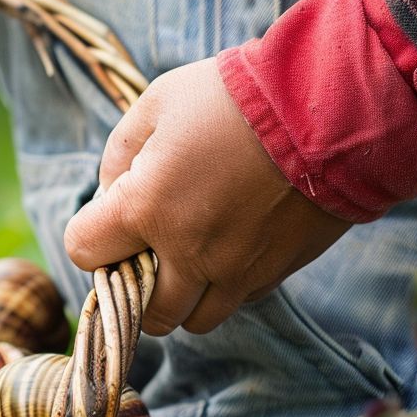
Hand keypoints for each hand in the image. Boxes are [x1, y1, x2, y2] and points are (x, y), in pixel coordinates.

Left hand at [64, 58, 350, 335]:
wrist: (332, 106)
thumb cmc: (236, 96)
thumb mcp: (158, 102)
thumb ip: (119, 155)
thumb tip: (111, 194)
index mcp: (146, 208)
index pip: (83, 253)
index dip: (91, 235)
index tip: (110, 217)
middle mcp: (188, 253)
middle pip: (143, 311)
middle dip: (137, 285)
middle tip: (151, 247)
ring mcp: (236, 270)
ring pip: (194, 321)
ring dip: (183, 296)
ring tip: (192, 254)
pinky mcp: (276, 272)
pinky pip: (238, 300)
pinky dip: (226, 284)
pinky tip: (235, 244)